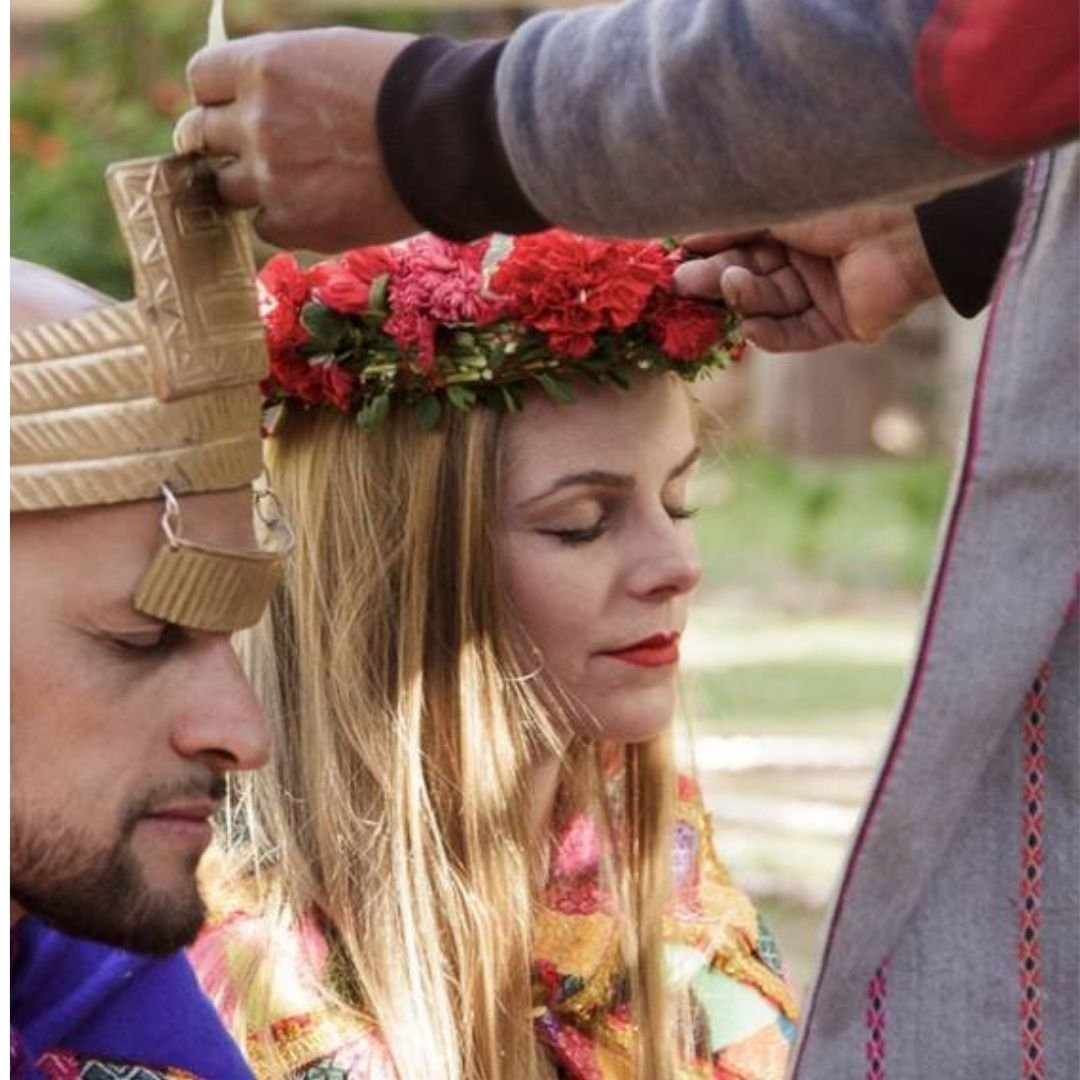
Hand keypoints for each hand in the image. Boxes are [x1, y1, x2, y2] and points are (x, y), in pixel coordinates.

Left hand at [174, 28, 419, 251]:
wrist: (447, 141)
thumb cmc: (406, 89)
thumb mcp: (333, 55)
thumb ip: (283, 75)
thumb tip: (252, 92)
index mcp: (263, 66)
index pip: (201, 80)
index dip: (216, 96)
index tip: (230, 108)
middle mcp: (256, 121)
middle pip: (200, 136)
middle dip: (218, 142)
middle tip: (247, 152)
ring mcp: (271, 177)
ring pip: (228, 188)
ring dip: (252, 186)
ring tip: (296, 182)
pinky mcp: (295, 224)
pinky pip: (264, 226)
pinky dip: (284, 220)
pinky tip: (320, 207)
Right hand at [672, 207, 940, 351]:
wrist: (909, 224)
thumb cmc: (841, 197)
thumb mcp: (774, 204)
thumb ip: (730, 222)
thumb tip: (686, 237)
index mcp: (793, 221)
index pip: (739, 242)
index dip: (707, 251)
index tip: (672, 259)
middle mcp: (807, 255)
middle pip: (749, 275)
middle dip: (715, 278)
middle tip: (681, 283)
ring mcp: (824, 290)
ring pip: (769, 303)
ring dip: (745, 298)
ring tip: (731, 286)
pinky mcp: (840, 323)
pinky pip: (796, 335)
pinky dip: (772, 334)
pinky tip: (752, 326)